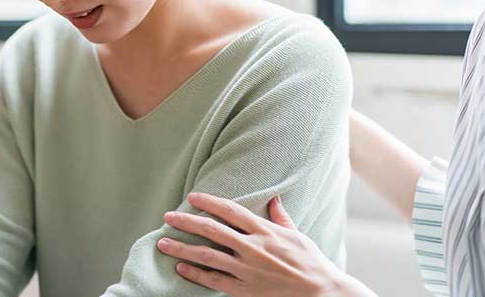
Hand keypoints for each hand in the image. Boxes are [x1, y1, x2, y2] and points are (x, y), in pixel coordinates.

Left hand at [158, 192, 371, 296]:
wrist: (321, 293)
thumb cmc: (310, 261)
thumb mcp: (296, 234)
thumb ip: (280, 217)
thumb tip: (274, 197)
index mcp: (264, 231)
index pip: (230, 210)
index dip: (208, 202)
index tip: (191, 197)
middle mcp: (253, 248)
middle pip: (212, 231)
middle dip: (187, 222)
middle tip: (168, 217)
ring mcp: (247, 271)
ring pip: (208, 256)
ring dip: (182, 248)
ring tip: (163, 243)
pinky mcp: (246, 291)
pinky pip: (215, 281)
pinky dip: (196, 274)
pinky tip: (181, 268)